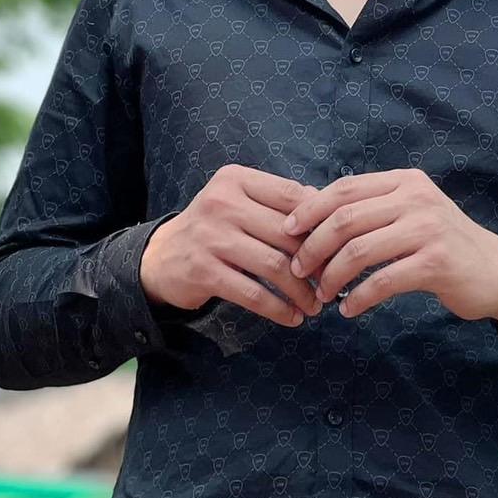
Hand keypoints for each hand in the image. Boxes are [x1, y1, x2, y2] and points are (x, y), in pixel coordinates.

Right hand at [139, 164, 321, 327]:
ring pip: (274, 265)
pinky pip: (253, 293)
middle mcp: (221, 203)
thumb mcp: (238, 203)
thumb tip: (329, 214)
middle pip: (286, 232)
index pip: (291, 195)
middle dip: (316, 261)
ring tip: (315, 305)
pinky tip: (292, 317)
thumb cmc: (214, 229)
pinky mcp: (203, 270)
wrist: (160, 258)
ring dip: (301, 290)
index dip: (319, 222)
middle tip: (332, 281)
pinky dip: (278, 308)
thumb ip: (277, 204)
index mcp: (235, 180)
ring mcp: (210, 236)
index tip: (336, 246)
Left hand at [282, 168, 497, 322]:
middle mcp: (416, 199)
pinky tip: (350, 310)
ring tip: (322, 294)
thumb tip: (310, 216)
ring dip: (332, 276)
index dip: (310, 210)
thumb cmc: (444, 245)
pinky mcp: (436, 263)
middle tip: (299, 270)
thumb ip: (372, 211)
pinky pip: (382, 281)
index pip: (344, 189)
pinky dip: (359, 298)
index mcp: (404, 182)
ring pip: (359, 251)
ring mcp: (428, 229)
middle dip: (313, 246)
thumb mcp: (410, 214)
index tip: (287, 232)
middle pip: (345, 219)